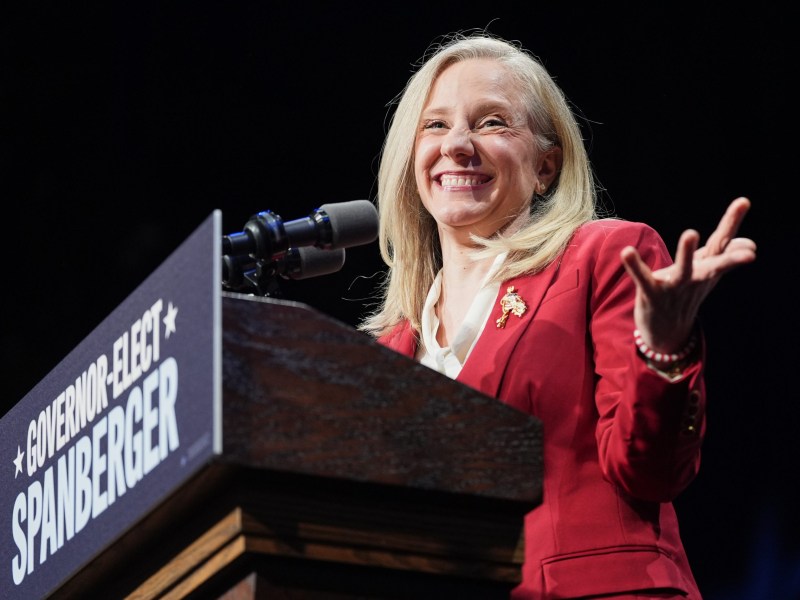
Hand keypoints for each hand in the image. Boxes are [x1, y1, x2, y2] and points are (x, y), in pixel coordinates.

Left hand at [620, 197, 756, 352]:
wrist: (667, 331)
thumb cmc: (688, 295)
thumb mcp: (707, 275)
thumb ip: (724, 255)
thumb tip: (750, 243)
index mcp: (708, 268)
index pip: (723, 243)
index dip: (732, 221)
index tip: (744, 201)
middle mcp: (696, 278)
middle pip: (716, 265)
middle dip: (732, 258)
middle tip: (751, 252)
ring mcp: (675, 288)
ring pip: (683, 271)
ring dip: (687, 253)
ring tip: (692, 233)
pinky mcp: (652, 295)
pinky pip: (643, 279)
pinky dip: (635, 266)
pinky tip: (627, 252)